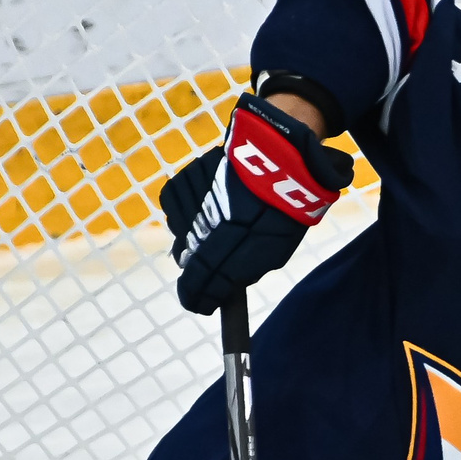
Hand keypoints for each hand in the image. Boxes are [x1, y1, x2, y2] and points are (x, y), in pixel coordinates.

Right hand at [159, 94, 353, 314]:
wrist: (282, 155)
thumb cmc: (283, 208)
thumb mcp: (273, 251)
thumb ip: (242, 272)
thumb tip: (217, 287)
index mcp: (232, 250)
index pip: (201, 286)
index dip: (197, 297)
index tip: (198, 304)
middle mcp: (208, 228)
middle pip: (188, 260)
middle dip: (195, 270)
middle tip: (209, 268)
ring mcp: (196, 200)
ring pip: (181, 229)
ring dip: (193, 233)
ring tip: (218, 222)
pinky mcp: (189, 176)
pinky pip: (177, 202)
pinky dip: (189, 207)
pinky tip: (210, 201)